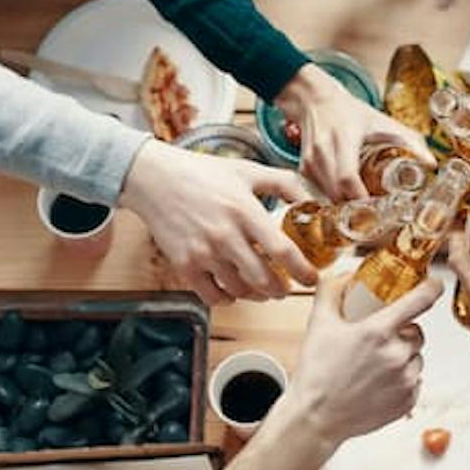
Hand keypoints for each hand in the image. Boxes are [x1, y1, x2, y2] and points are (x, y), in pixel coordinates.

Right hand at [118, 140, 314, 304]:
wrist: (155, 179)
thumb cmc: (203, 174)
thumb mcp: (249, 171)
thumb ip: (285, 184)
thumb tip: (314, 202)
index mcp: (245, 211)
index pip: (282, 251)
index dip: (302, 271)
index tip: (312, 279)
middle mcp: (225, 235)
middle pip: (263, 280)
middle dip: (281, 289)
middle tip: (286, 287)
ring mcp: (203, 253)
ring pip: (240, 291)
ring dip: (257, 294)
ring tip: (262, 288)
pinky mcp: (184, 265)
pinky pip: (212, 296)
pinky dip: (228, 298)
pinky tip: (233, 289)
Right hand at [276, 66, 430, 200]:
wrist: (314, 100)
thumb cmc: (350, 112)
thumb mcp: (382, 122)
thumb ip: (409, 141)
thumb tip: (432, 164)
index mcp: (343, 137)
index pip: (347, 177)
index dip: (360, 198)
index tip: (376, 211)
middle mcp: (322, 150)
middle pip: (336, 193)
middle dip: (355, 211)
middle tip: (376, 221)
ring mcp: (309, 160)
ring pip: (326, 197)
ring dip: (344, 208)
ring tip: (364, 215)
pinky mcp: (303, 168)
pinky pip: (318, 193)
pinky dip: (333, 201)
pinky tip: (347, 203)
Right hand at [277, 271, 439, 444]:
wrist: (316, 418)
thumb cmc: (317, 373)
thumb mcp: (319, 324)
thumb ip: (331, 291)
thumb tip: (344, 274)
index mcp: (378, 332)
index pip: (420, 299)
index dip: (431, 287)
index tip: (433, 283)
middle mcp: (396, 355)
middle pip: (417, 331)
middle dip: (403, 332)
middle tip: (379, 340)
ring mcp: (405, 380)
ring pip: (417, 357)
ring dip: (403, 356)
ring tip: (375, 365)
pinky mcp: (408, 401)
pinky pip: (415, 380)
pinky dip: (402, 378)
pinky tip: (379, 382)